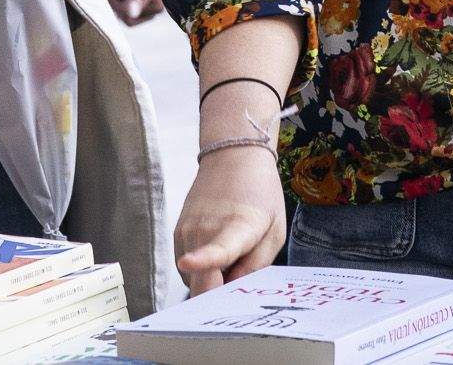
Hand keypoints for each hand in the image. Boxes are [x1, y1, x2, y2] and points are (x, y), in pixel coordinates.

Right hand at [175, 145, 286, 293]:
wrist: (233, 158)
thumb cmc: (260, 195)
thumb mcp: (274, 232)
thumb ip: (256, 266)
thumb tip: (231, 289)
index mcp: (237, 226)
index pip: (219, 248)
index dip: (204, 259)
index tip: (189, 263)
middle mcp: (205, 229)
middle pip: (200, 282)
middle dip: (217, 295)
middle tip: (240, 275)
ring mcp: (187, 231)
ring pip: (195, 279)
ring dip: (212, 278)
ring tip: (232, 249)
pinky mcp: (177, 233)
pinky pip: (188, 268)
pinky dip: (203, 267)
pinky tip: (217, 243)